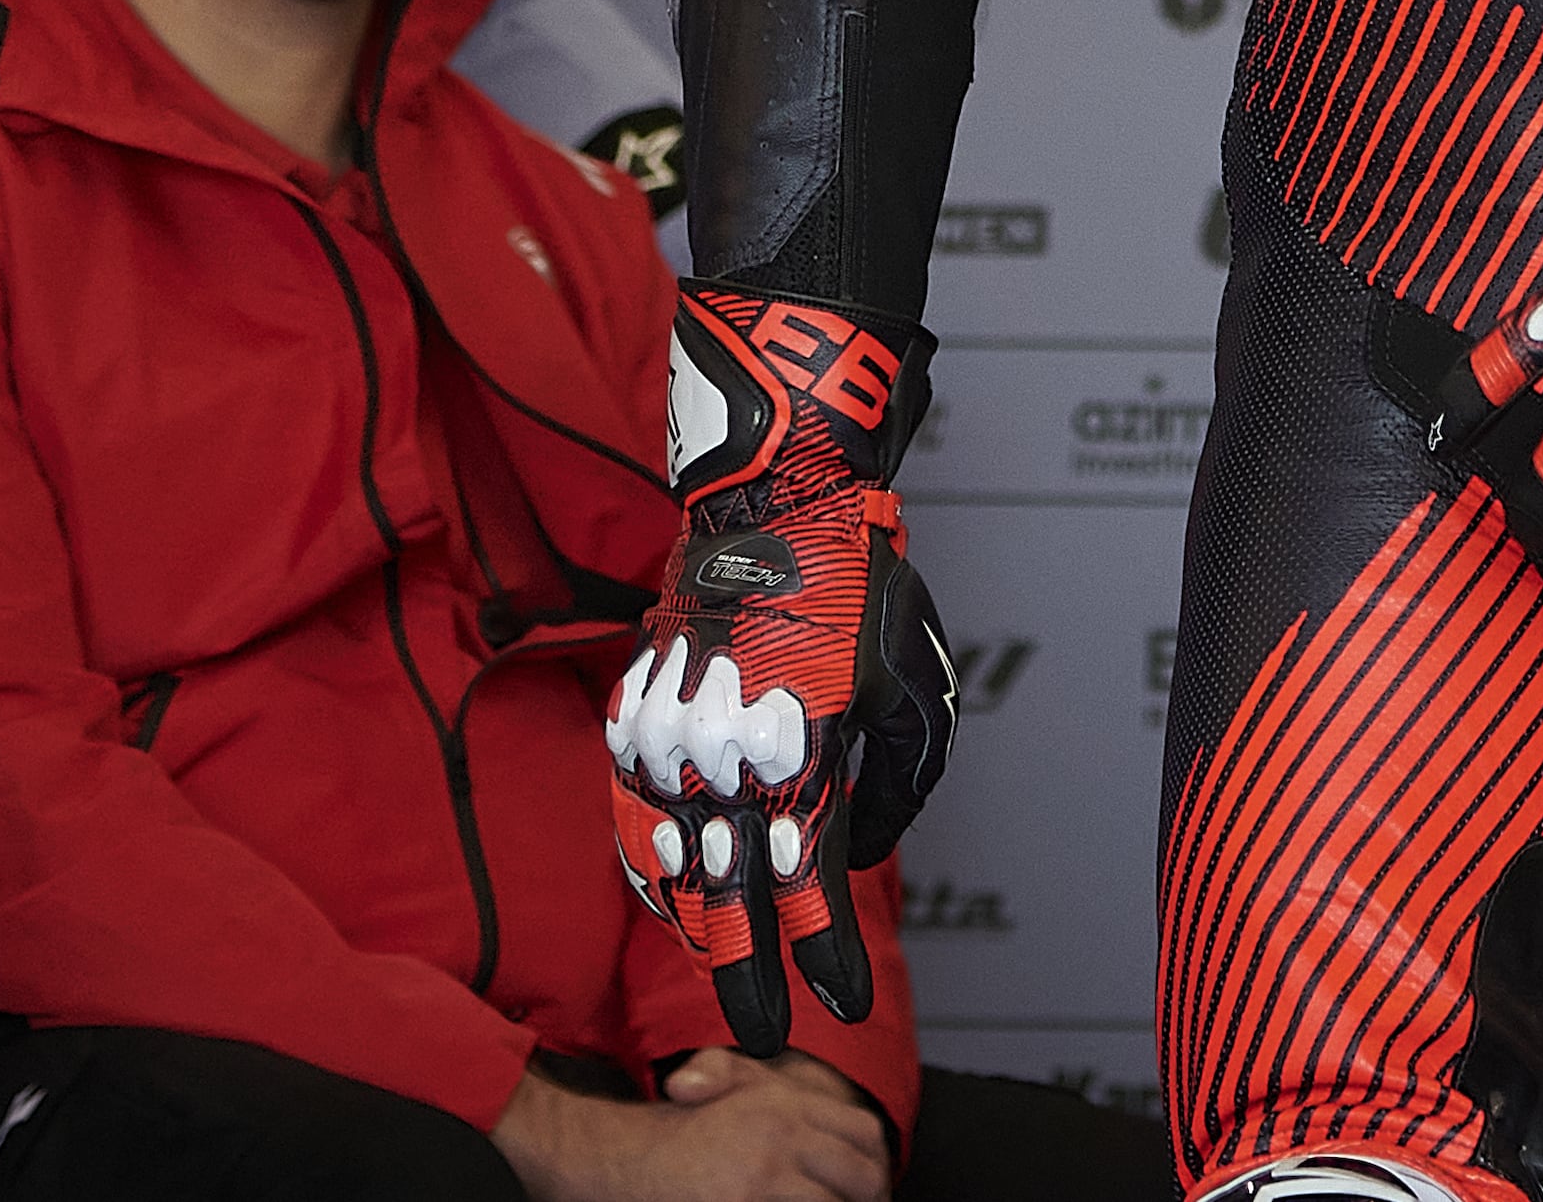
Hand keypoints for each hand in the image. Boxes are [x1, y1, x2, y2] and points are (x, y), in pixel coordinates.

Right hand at [492, 1056, 888, 1201]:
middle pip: (860, 1176)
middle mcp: (780, 1135)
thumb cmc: (673, 1136)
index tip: (872, 1183)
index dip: (875, 1162)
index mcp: (782, 1103)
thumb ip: (764, 1090)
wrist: (619, 1160)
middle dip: (867, 1196)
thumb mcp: (722, 1090)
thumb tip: (810, 1129)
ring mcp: (763, 1176)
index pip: (863, 1131)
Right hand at [608, 291, 954, 1051]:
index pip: (810, 892)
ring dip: (697, 929)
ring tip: (720, 973)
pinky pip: (632, 816)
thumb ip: (892, 782)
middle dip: (747, 981)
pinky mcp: (637, 718)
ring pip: (672, 868)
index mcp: (801, 757)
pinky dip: (649, 866)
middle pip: (730, 904)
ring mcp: (670, 742)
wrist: (769, 504)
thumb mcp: (909, 689)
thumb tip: (863, 844)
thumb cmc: (857, 590)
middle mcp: (726, 761)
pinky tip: (667, 896)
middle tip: (760, 1038)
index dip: (824, 960)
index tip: (836, 1003)